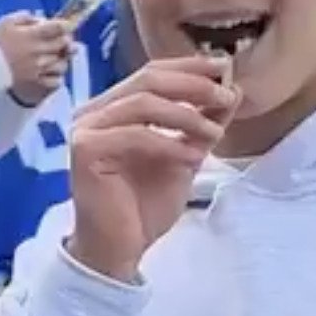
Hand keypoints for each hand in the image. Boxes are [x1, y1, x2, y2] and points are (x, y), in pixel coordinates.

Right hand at [0, 11, 72, 104]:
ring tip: (54, 57)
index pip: (58, 27)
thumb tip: (41, 19)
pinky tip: (50, 72)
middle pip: (64, 44)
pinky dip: (57, 76)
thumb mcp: (5, 22)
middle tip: (60, 40)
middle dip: (65, 40)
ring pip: (63, 63)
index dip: (65, 25)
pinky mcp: (38, 82)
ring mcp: (40, 69)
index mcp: (32, 35)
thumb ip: (25, 16)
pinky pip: (57, 80)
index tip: (64, 26)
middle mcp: (39, 52)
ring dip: (61, 59)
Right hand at [66, 58, 237, 282]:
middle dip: (193, 84)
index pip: (151, 73)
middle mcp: (94, 111)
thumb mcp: (184, 156)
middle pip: (147, 80)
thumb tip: (230, 91)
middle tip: (226, 96)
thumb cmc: (144, 205)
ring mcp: (86, 128)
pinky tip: (192, 156)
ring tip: (215, 133)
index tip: (226, 68)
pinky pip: (134, 134)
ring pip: (142, 103)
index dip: (189, 67)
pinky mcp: (85, 149)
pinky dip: (168, 142)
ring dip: (186, 114)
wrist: (119, 247)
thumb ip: (200, 124)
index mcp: (113, 107)